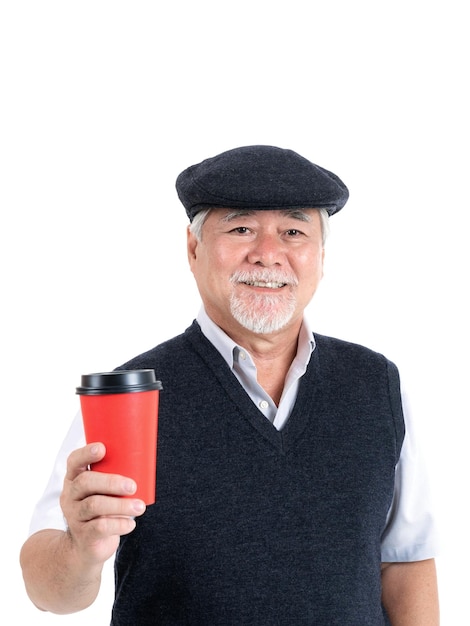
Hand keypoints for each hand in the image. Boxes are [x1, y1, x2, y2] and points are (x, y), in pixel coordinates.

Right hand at [60, 442, 145, 567]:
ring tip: (140, 507)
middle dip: (111, 482)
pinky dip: (119, 523)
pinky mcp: (83, 535)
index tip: (102, 448)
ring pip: (94, 505)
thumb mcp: (102, 491)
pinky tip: (130, 524)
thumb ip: (115, 476)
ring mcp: (74, 516)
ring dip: (120, 505)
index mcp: (74, 479)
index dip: (86, 453)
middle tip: (132, 486)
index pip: (74, 461)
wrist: (85, 548)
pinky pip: (100, 527)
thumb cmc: (101, 510)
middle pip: (85, 482)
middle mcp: (70, 496)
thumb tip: (147, 460)